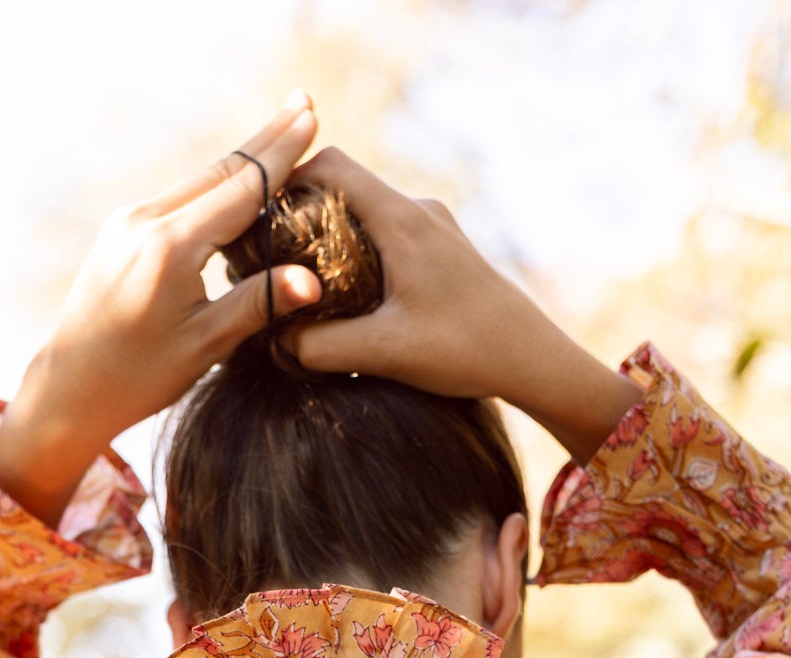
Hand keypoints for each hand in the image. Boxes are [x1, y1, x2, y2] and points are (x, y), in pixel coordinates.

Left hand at [0, 95, 324, 526]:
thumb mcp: (204, 346)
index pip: (240, 189)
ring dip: (243, 157)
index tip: (312, 119)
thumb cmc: (138, 377)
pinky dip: (216, 183)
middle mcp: (146, 221)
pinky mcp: (122, 230)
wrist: (70, 386)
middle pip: (220, 169)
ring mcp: (130, 221)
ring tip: (280, 129)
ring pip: (199, 179)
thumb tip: (313, 281)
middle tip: (304, 102)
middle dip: (266, 138)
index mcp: (170, 248)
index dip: (281, 155)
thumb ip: (257, 305)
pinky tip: (237, 177)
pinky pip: (181, 197)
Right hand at [286, 149, 637, 462]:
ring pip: (365, 211)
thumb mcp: (384, 352)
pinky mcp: (442, 249)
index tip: (257, 219)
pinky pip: (387, 232)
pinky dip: (358, 250)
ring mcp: (433, 227)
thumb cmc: (466, 351)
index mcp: (401, 220)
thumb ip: (320, 346)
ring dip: (330, 234)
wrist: (533, 359)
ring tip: (302, 277)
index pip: (330, 165)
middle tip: (269, 254)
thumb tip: (273, 338)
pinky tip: (347, 292)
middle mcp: (417, 211)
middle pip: (344, 185)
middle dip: (301, 212)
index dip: (286, 182)